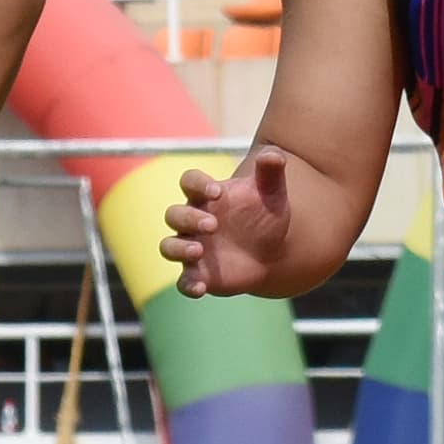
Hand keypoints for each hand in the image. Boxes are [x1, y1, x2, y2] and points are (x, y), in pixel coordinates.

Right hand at [167, 144, 310, 300]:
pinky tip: (200, 289)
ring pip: (169, 246)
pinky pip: (184, 281)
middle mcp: (194, 221)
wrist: (274, 250)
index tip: (217, 192)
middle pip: (174, 214)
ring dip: (179, 248)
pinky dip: (188, 284)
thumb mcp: (272, 192)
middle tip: (213, 225)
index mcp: (208, 196)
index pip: (189, 182)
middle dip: (190, 218)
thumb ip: (271, 171)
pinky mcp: (199, 274)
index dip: (198, 185)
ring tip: (199, 250)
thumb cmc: (266, 215)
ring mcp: (193, 247)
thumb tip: (274, 154)